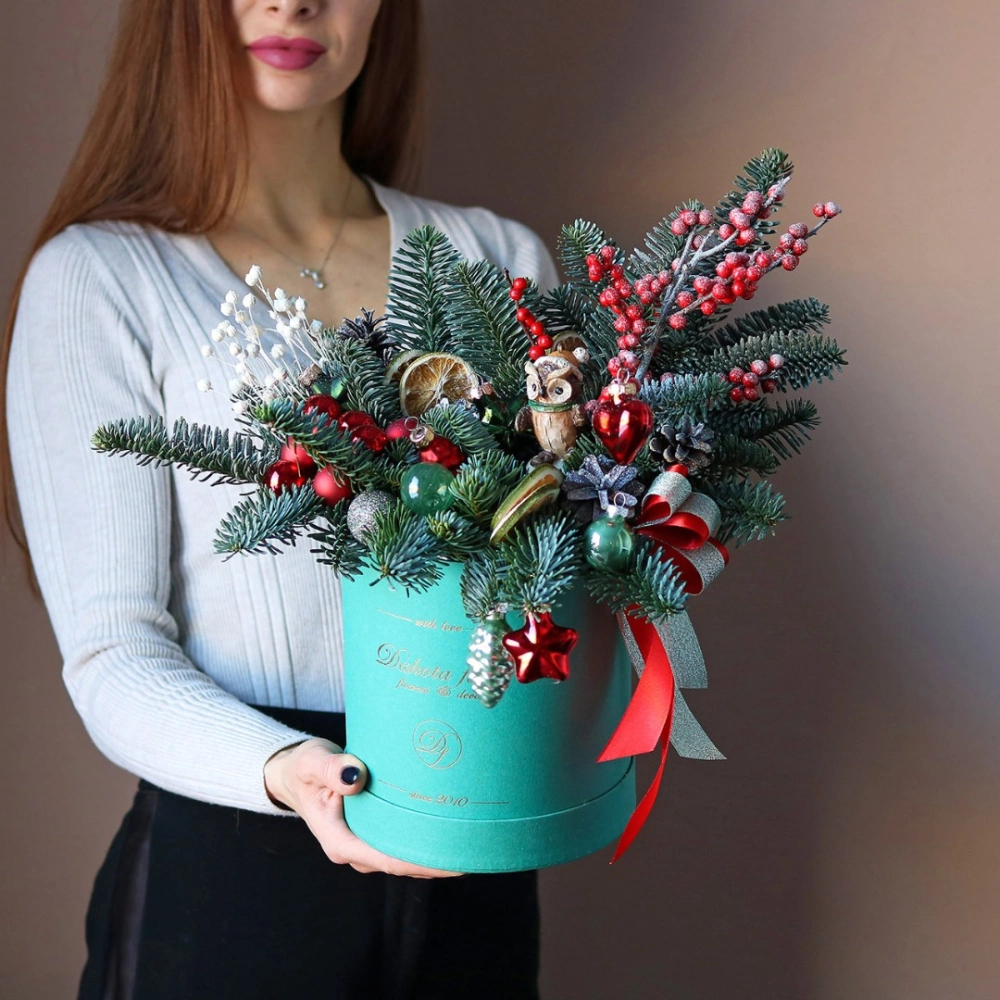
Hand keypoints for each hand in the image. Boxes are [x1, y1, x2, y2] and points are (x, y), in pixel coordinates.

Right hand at [264, 738, 463, 877]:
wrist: (293, 774)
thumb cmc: (303, 767)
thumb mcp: (312, 762)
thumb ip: (332, 768)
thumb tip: (355, 775)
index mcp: (339, 841)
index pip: (387, 858)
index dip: (421, 861)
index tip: (452, 858)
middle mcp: (353, 850)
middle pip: (401, 863)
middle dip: (436, 861)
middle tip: (474, 849)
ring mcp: (362, 845)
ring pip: (403, 857)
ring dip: (432, 853)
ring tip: (470, 843)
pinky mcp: (370, 833)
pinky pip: (399, 844)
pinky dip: (422, 841)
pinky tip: (447, 831)